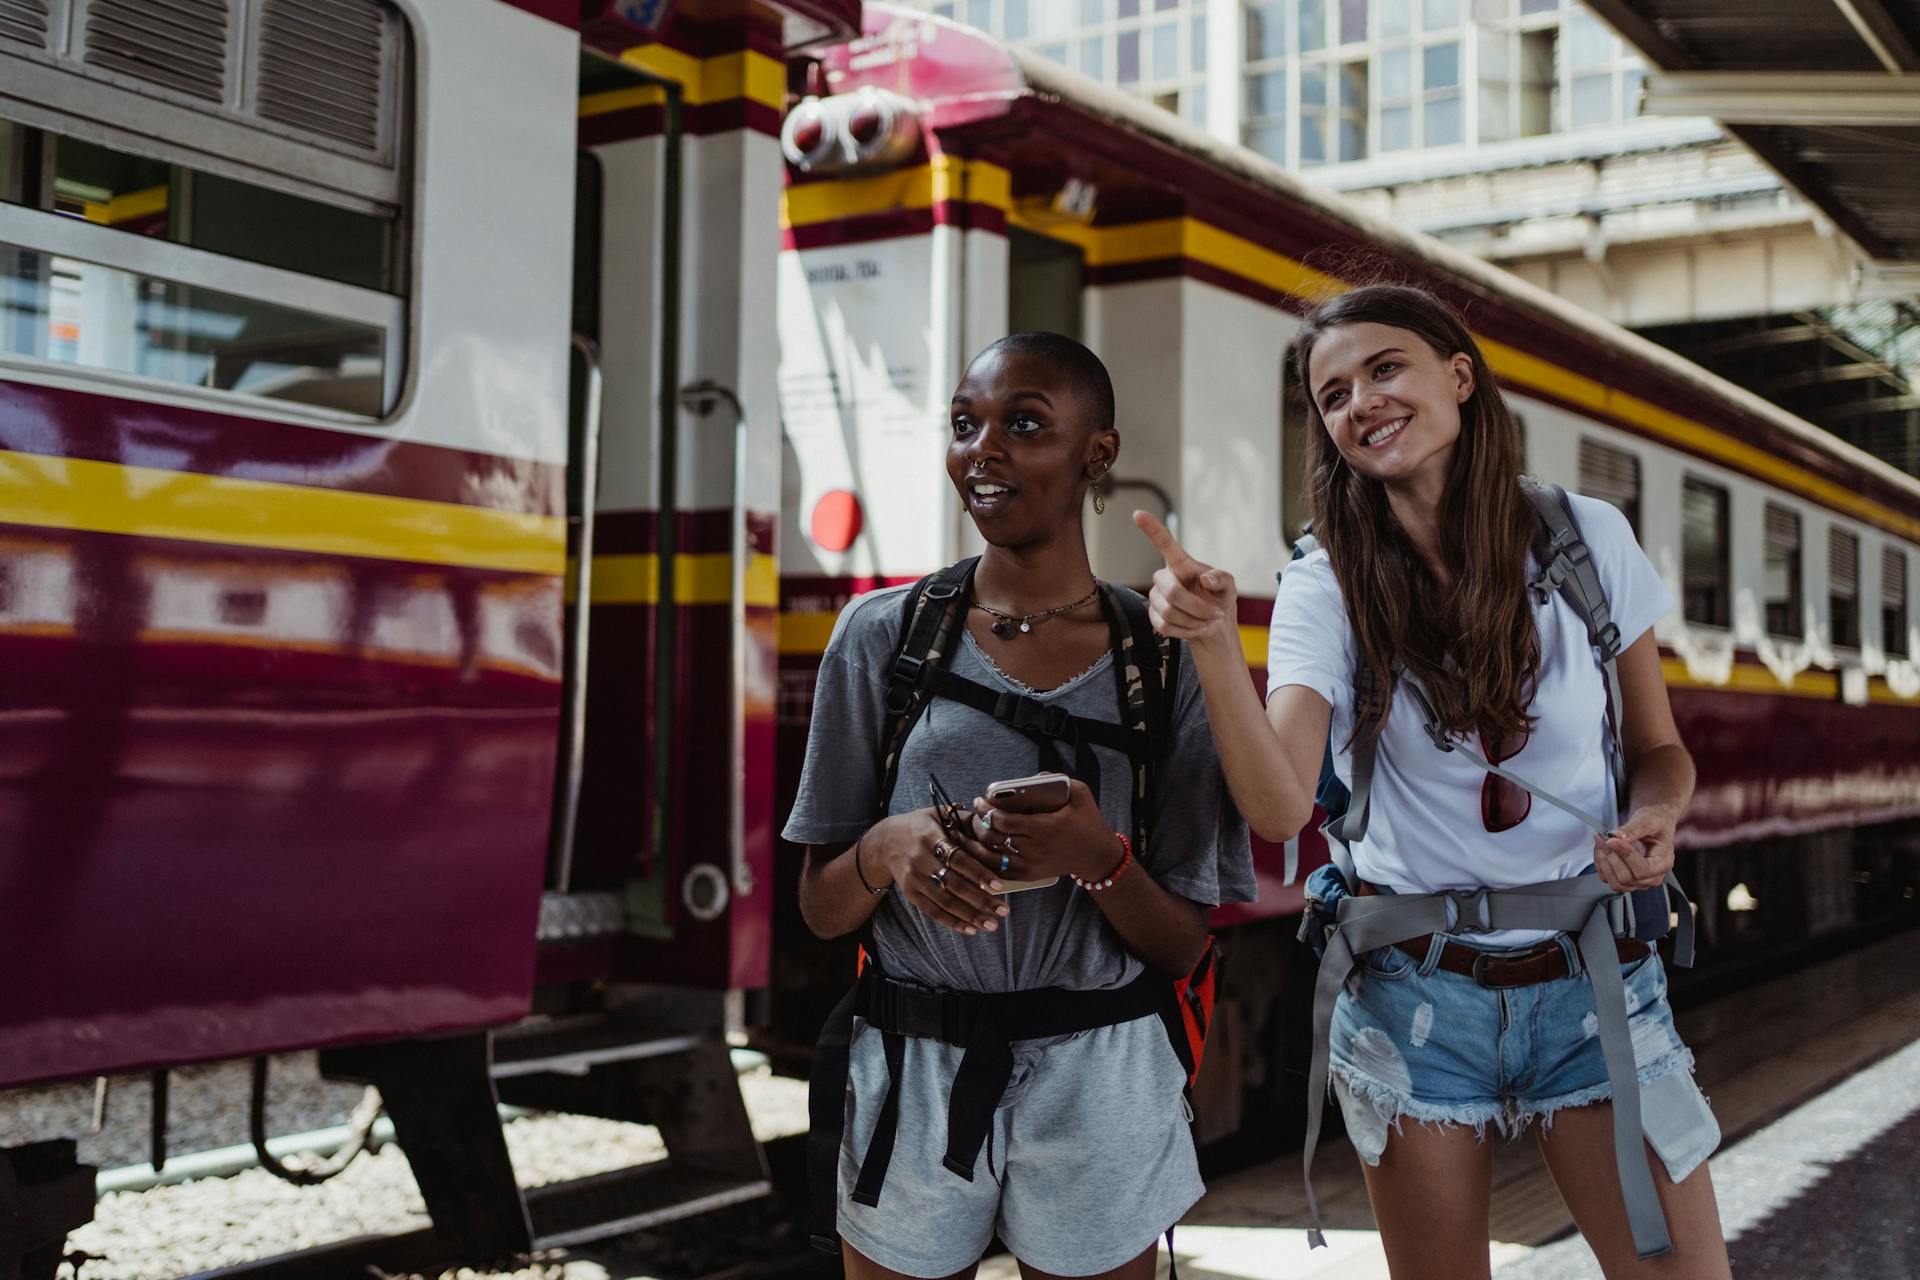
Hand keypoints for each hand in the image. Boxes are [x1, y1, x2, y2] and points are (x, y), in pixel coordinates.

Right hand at [874, 809, 1009, 935]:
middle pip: (954, 884)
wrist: (885, 842)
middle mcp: (921, 860)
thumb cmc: (920, 826)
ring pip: (944, 901)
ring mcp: (914, 879)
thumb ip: (964, 820)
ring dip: (970, 915)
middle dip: (980, 900)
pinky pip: (932, 911)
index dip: (979, 873)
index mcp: (931, 837)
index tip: (998, 885)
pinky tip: (971, 929)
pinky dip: (952, 921)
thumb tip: (993, 827)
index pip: (959, 859)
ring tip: (991, 924)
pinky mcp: (910, 893)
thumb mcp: (938, 814)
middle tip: (1003, 910)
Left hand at [970, 780, 1123, 884]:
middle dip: (977, 824)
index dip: (986, 810)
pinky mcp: (1030, 875)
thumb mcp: (1081, 795)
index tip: (979, 800)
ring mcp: (1031, 865)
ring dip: (977, 845)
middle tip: (973, 814)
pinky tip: (980, 851)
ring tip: (972, 832)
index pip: (1003, 821)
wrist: (1098, 856)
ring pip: (992, 858)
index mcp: (1044, 827)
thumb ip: (1061, 780)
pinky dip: (987, 863)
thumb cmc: (1088, 823)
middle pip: (993, 838)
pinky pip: (1000, 872)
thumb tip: (1036, 776)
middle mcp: (1034, 849)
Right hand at [1133, 511, 1237, 653]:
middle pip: (1173, 593)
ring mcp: (1156, 596)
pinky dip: (1186, 631)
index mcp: (1181, 564)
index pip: (1165, 543)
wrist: (1212, 623)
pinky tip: (1194, 627)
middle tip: (1216, 614)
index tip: (1138, 514)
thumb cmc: (1219, 598)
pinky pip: (1165, 626)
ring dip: (1194, 621)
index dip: (1152, 529)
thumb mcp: (1229, 587)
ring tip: (1206, 620)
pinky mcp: (1153, 615)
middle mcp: (1164, 577)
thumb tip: (1205, 578)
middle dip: (1198, 607)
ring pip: (1170, 612)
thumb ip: (1222, 579)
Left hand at [1593, 803, 1676, 890]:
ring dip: (1603, 861)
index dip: (1625, 856)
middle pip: (1627, 878)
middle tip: (1605, 838)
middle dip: (1612, 857)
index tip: (1612, 840)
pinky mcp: (1625, 879)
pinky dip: (1600, 863)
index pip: (1643, 869)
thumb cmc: (1655, 823)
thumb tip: (1615, 836)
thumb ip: (1632, 829)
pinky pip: (1607, 878)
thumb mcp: (1647, 821)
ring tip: (1601, 841)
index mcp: (1664, 863)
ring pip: (1616, 882)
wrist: (1653, 824)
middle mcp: (1653, 877)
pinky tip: (1601, 848)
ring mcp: (1639, 881)